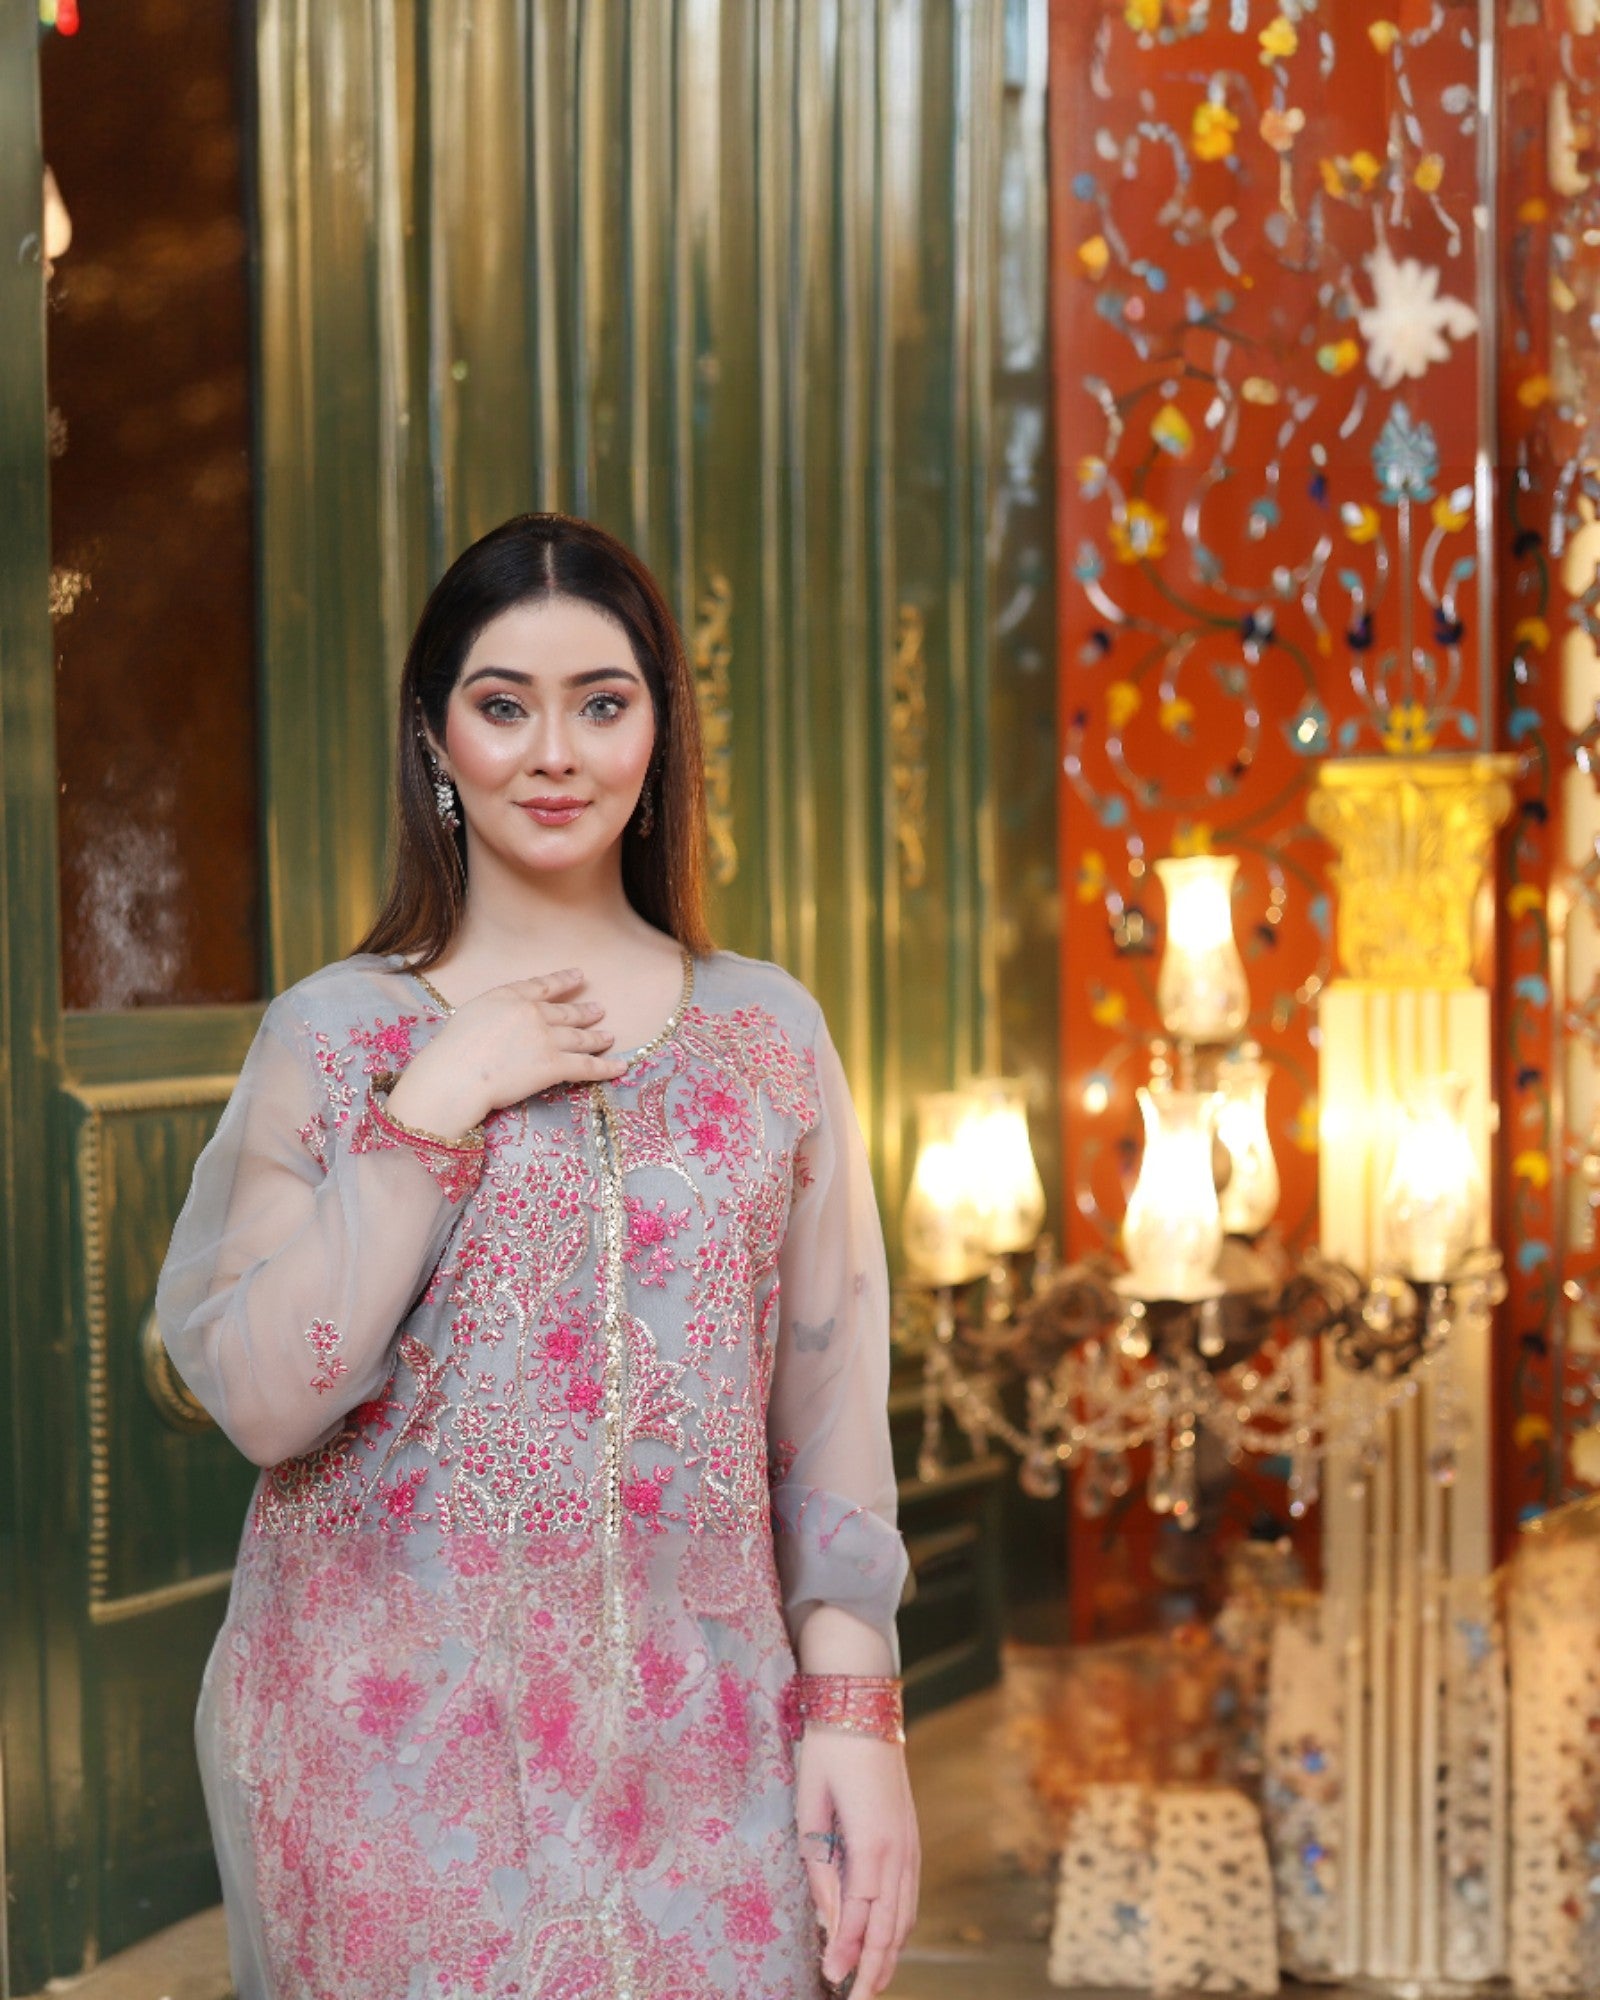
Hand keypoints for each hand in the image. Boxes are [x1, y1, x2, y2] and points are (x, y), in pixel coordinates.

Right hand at [386, 968, 627, 1137]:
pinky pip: (587, 1066)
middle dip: (586, 1011)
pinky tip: (621, 1067)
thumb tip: (504, 1018)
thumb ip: (495, 1010)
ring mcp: (546, 1039)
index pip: (543, 985)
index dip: (564, 980)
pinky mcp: (553, 1066)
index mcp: (509, 996)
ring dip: (597, 1036)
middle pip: (566, 1012)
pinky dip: (607, 1067)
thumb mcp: (471, 1013)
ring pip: (580, 1037)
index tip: (579, 975)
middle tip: (600, 1010)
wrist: (455, 1075)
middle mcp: (532, 1013)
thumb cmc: (452, 1050)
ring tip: (609, 1036)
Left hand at [795, 1731, 918, 1998]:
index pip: (860, 1914)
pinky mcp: (911, 1836)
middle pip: (890, 1925)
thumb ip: (820, 1866)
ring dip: (890, 1952)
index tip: (831, 1978)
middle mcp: (899, 1849)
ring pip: (905, 1914)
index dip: (846, 1951)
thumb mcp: (811, 1808)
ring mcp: (911, 1843)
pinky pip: (910, 1893)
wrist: (863, 1704)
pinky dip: (900, 1925)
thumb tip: (829, 1918)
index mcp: (872, 1841)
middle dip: (874, 1967)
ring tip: (872, 1982)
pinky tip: (888, 1941)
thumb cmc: (829, 1752)